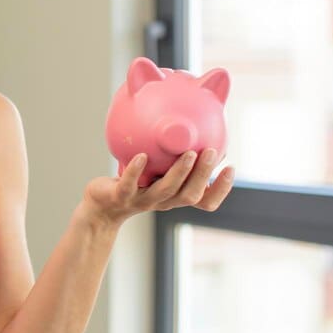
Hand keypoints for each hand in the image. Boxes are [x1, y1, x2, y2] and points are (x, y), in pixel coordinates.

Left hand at [80, 149, 234, 229]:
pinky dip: (136, 171)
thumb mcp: (157, 171)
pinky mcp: (120, 196)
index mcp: (176, 196)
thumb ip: (174, 156)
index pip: (205, 201)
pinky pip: (129, 185)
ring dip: (179, 172)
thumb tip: (194, 128)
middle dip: (202, 174)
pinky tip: (141, 155)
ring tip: (187, 153)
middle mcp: (163, 201)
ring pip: (165, 190)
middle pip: (190, 195)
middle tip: (212, 152)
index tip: (230, 167)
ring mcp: (142, 200)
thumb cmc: (134, 183)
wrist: (101, 204)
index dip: (220, 189)